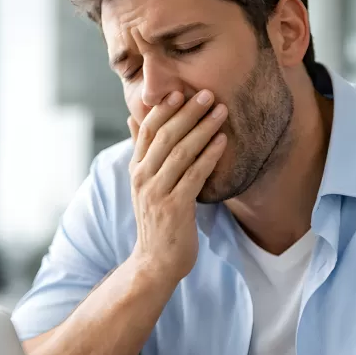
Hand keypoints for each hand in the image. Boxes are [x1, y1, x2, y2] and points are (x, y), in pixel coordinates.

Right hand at [126, 90, 227, 285]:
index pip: (147, 131)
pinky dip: (209, 156)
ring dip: (203, 129)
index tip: (181, 92)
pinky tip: (223, 142)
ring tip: (221, 112)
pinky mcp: (175, 207)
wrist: (155, 262)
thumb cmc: (156, 221)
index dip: (164, 110)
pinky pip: (194, 175)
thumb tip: (131, 119)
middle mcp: (142, 178)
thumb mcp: (144, 184)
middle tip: (207, 94)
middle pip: (166, 136)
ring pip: (181, 152)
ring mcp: (157, 193)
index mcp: (136, 169)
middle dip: (188, 113)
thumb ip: (141, 152)